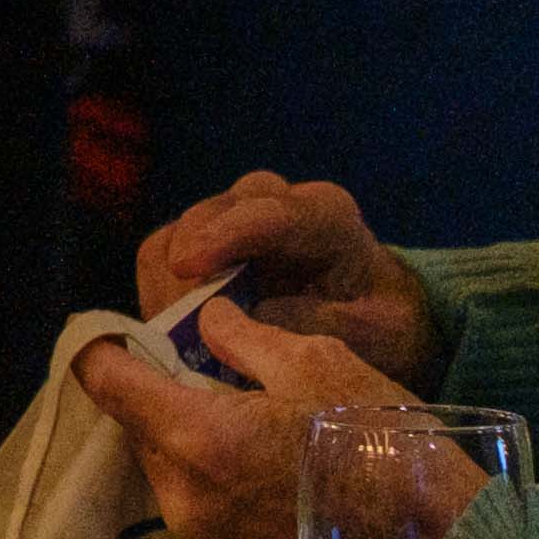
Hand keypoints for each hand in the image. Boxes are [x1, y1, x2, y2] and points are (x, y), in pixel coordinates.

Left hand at [69, 293, 417, 538]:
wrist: (444, 534)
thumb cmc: (379, 439)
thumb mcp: (316, 362)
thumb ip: (241, 337)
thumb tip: (202, 319)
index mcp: (196, 436)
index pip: (106, 382)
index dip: (105, 350)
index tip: (118, 335)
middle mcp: (184, 495)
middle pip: (138, 430)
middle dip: (160, 400)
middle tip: (202, 376)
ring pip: (167, 471)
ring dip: (189, 444)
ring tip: (244, 424)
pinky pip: (200, 509)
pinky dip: (217, 484)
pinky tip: (264, 470)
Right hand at [136, 171, 443, 384]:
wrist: (375, 324)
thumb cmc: (381, 328)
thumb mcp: (375, 335)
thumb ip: (322, 322)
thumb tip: (255, 316)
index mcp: (326, 218)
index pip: (268, 214)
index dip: (223, 236)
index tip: (187, 268)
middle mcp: (275, 203)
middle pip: (211, 215)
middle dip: (188, 268)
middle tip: (180, 325)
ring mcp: (234, 220)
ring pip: (176, 232)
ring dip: (166, 284)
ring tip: (178, 334)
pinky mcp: (205, 244)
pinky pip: (159, 256)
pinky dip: (158, 292)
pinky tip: (176, 328)